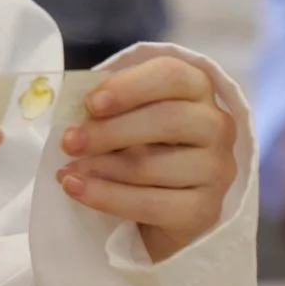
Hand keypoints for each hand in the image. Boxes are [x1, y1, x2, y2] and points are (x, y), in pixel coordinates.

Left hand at [56, 56, 238, 261]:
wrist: (165, 206)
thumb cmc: (142, 145)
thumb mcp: (126, 116)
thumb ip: (109, 105)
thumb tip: (74, 108)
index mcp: (197, 89)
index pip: (172, 75)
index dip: (129, 87)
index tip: (91, 104)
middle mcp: (217, 125)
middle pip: (166, 120)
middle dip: (108, 131)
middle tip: (68, 142)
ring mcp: (217, 169)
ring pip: (152, 165)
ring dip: (100, 167)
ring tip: (67, 170)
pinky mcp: (205, 210)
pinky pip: (150, 204)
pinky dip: (105, 197)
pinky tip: (76, 189)